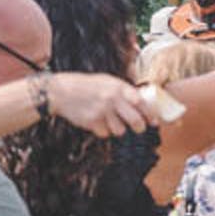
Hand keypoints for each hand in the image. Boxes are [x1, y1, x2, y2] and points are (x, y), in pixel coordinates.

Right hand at [46, 74, 160, 136]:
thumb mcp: (107, 81)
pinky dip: (103, 131)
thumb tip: (143, 102)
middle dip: (139, 128)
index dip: (151, 114)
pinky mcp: (92, 122)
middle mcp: (112, 99)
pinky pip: (105, 134)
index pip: (142, 103)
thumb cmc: (85, 85)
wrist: (59, 91)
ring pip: (120, 130)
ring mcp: (102, 112)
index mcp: (118, 87)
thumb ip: (124, 91)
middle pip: (136, 122)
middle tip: (138, 128)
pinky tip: (96, 121)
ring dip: (118, 128)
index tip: (154, 122)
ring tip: (109, 120)